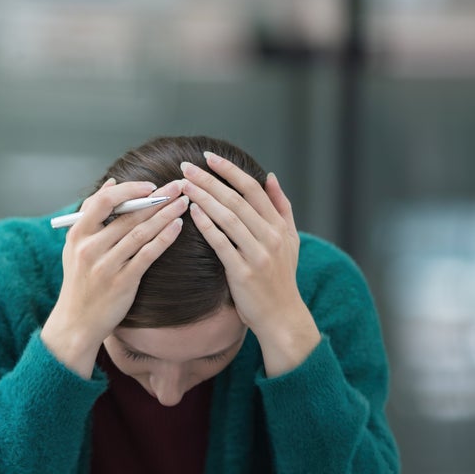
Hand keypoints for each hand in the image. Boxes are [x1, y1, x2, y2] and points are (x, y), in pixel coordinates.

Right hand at [41, 178, 188, 377]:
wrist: (76, 322)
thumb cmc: (80, 280)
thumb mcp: (75, 246)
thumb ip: (91, 214)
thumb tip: (112, 182)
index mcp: (77, 234)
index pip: (103, 201)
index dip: (129, 190)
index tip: (150, 185)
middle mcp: (90, 247)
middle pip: (129, 215)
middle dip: (158, 197)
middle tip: (180, 185)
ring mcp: (106, 265)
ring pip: (141, 232)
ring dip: (165, 214)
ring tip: (185, 202)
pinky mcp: (122, 282)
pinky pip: (147, 255)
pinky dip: (164, 238)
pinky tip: (178, 226)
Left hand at [181, 152, 320, 376]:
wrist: (282, 316)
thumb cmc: (281, 278)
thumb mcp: (290, 240)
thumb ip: (281, 207)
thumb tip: (271, 176)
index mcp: (279, 226)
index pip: (253, 189)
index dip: (230, 170)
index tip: (209, 157)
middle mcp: (271, 236)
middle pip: (237, 199)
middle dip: (210, 180)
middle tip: (186, 167)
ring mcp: (258, 254)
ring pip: (228, 218)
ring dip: (205, 198)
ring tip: (184, 185)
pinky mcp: (243, 273)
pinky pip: (222, 243)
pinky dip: (208, 226)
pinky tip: (192, 212)